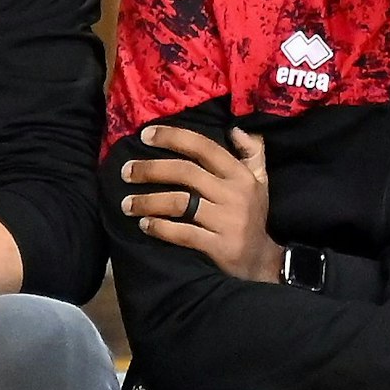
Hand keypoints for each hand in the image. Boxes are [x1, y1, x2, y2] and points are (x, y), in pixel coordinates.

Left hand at [121, 125, 278, 280]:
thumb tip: (234, 127)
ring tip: (126, 204)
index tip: (145, 135)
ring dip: (147, 201)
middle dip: (150, 170)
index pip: (204, 147)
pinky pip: (183, 233)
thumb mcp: (259, 180)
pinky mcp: (220, 246)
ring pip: (179, 203)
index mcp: (240, 174)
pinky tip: (145, 225)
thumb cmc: (252, 215)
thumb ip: (251, 151)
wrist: (263, 261)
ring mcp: (227, 221)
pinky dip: (160, 228)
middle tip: (126, 172)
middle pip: (185, 172)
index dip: (173, 137)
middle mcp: (234, 194)